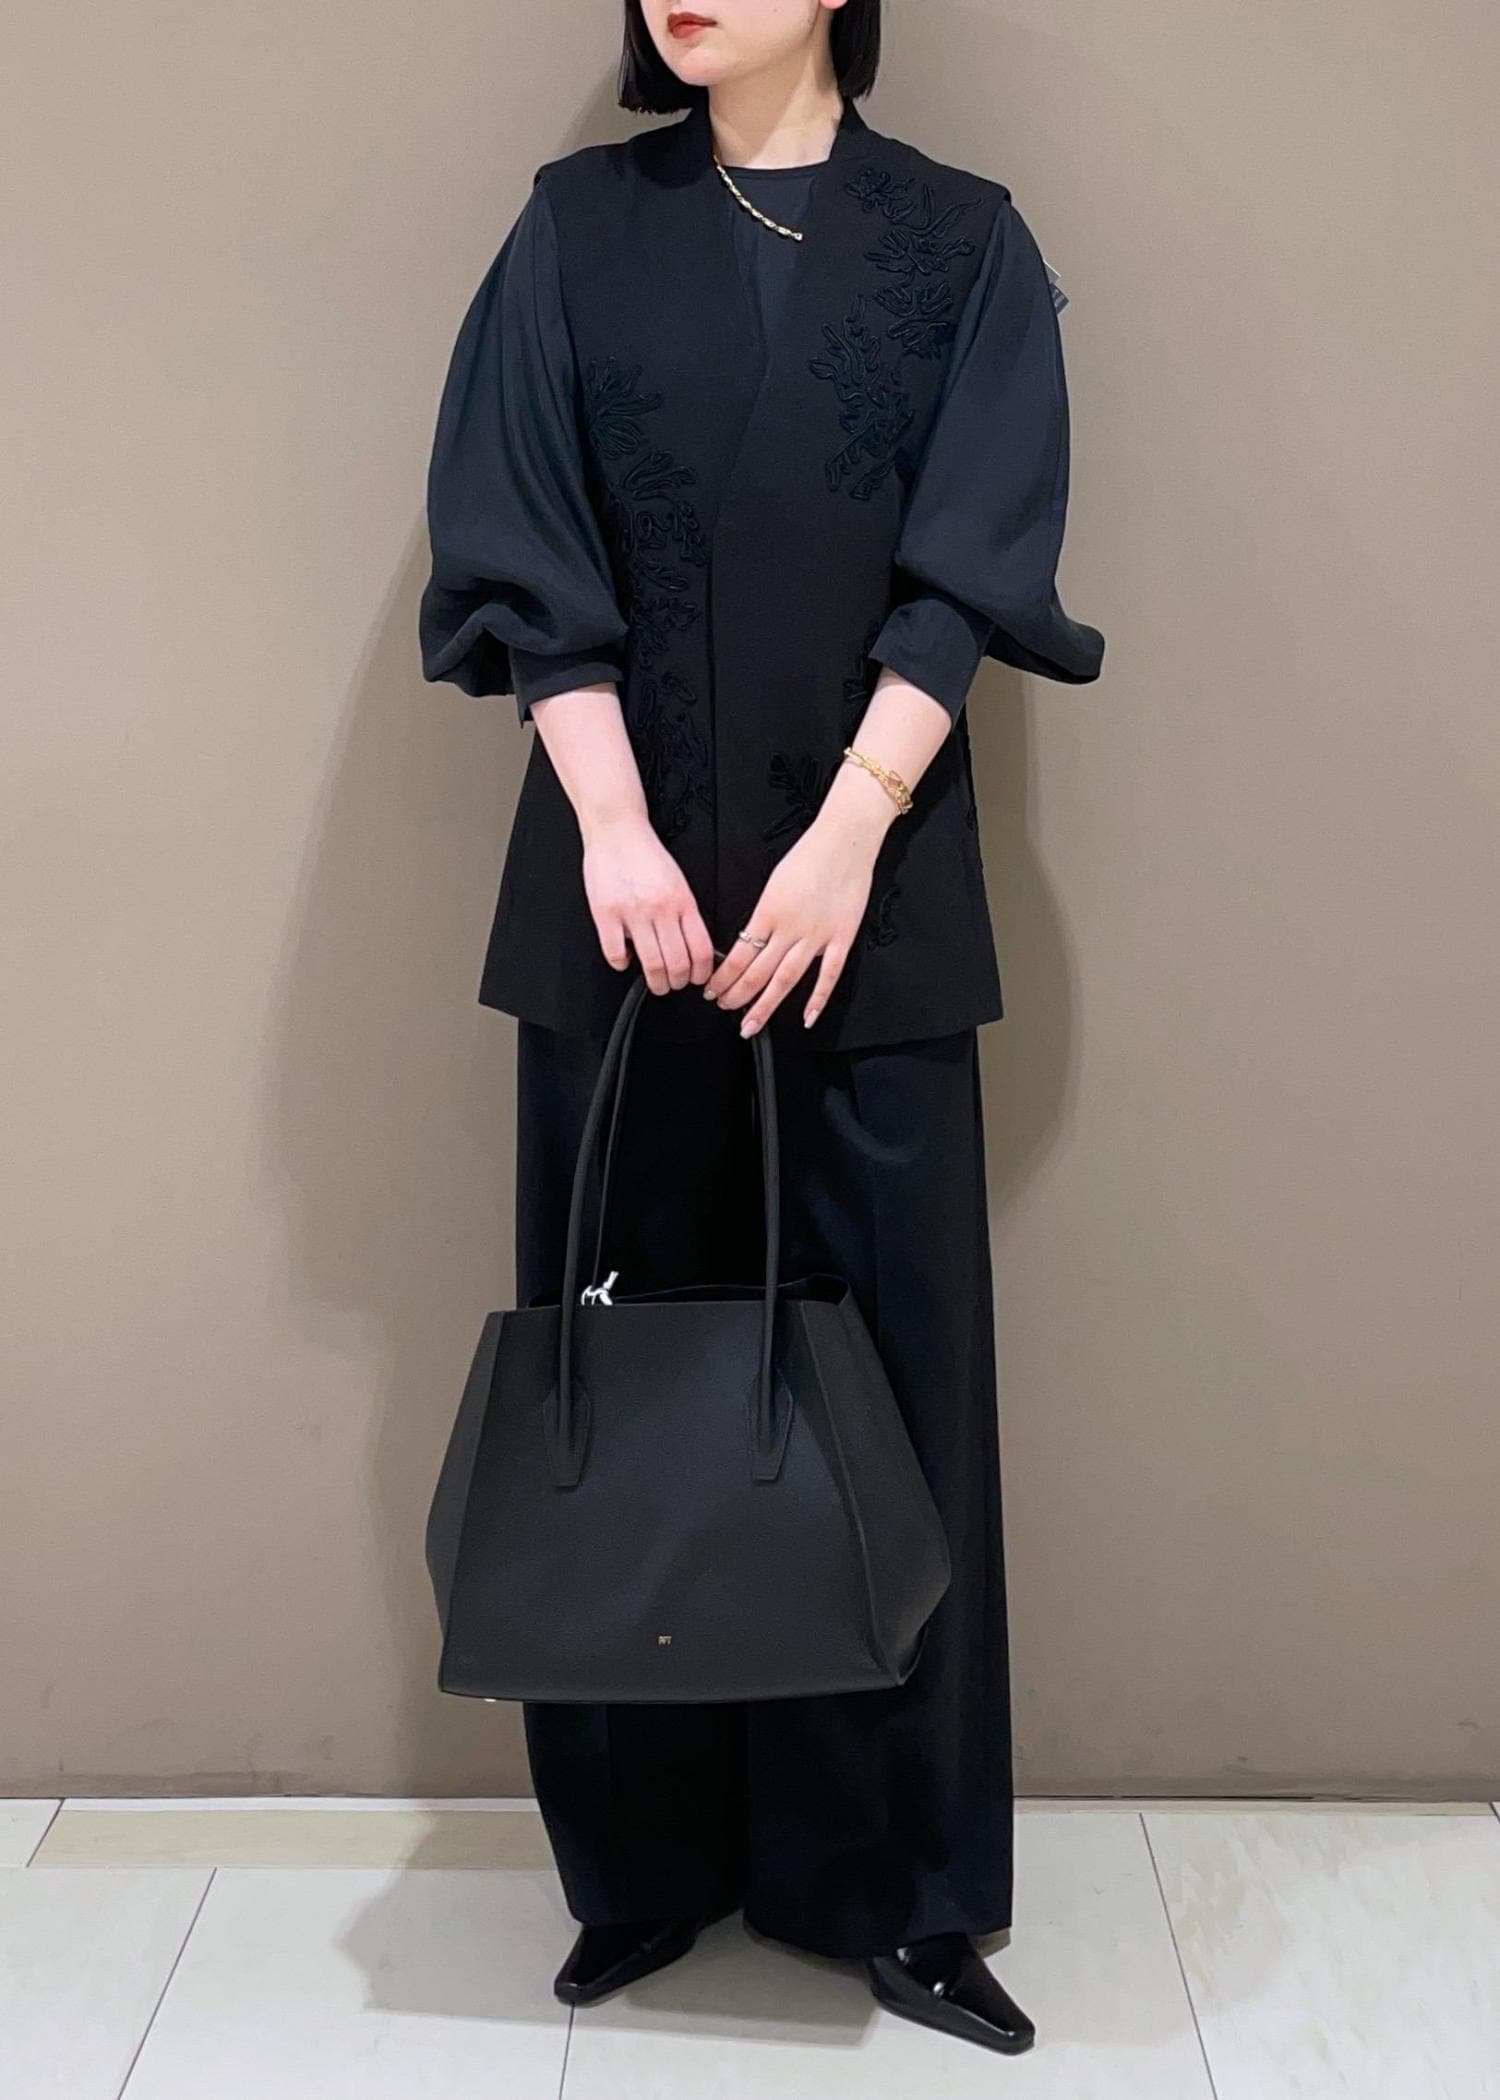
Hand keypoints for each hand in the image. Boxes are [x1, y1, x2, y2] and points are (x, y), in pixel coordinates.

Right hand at [580, 810, 714, 994]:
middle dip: (678, 983)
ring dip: (655, 982)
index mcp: (682, 901)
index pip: (701, 950)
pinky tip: (626, 958)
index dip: (701, 973)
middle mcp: (660, 909)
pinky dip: (622, 964)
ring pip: (651, 964)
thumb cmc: (646, 855)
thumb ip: (685, 914)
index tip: (697, 978)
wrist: (616, 830)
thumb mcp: (679, 882)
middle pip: (677, 963)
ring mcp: (632, 913)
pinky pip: (616, 954)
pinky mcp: (605, 915)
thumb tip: (694, 947)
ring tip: (655, 981)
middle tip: (674, 983)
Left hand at [703, 792, 890, 1032]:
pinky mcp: (841, 938)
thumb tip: (749, 939)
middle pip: (757, 972)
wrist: (845, 840)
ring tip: (750, 1024)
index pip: (738, 954)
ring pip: (786, 979)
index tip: (712, 990)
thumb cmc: (809, 855)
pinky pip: (828, 975)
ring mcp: (817, 936)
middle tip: (724, 1010)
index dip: (723, 977)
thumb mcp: (773, 882)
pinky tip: (806, 1018)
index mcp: (768, 911)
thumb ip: (763, 914)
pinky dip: (817, 999)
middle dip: (737, 996)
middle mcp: (790, 928)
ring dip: (765, 1005)